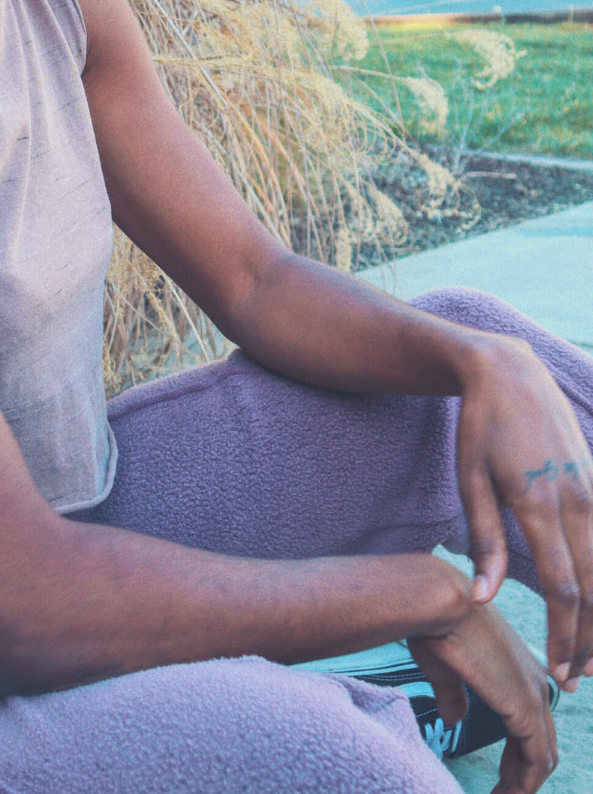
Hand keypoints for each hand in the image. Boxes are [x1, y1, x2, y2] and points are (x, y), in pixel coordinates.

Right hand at [409, 602, 556, 793]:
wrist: (440, 603)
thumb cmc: (436, 625)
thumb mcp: (445, 668)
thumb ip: (454, 694)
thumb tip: (453, 717)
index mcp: (518, 667)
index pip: (528, 723)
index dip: (515, 756)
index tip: (500, 778)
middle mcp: (534, 681)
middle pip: (539, 742)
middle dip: (521, 774)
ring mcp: (534, 695)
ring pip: (542, 756)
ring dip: (523, 784)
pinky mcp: (527, 709)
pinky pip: (536, 761)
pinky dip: (524, 785)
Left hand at [456, 333, 592, 687]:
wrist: (509, 371)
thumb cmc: (479, 426)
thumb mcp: (470, 479)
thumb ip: (484, 539)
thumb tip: (484, 597)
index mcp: (540, 504)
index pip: (564, 589)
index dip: (563, 636)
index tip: (556, 671)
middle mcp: (578, 500)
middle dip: (588, 640)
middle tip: (573, 680)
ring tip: (589, 657)